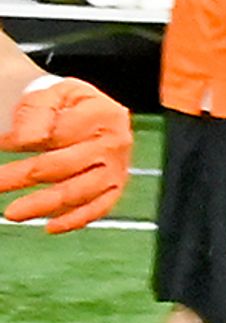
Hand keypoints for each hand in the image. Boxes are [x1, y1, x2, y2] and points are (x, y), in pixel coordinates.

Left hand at [0, 74, 130, 232]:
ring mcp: (117, 168)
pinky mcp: (115, 187)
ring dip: (43, 204)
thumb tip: (28, 141)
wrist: (92, 112)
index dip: (25, 140)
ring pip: (79, 192)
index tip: (3, 142)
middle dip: (23, 176)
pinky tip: (50, 227)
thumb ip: (37, 114)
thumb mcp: (51, 95)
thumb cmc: (67, 105)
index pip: (59, 135)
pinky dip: (75, 220)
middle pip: (64, 166)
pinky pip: (98, 208)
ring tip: (11, 213)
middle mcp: (114, 144)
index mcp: (102, 115)